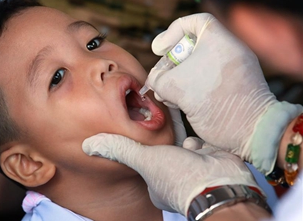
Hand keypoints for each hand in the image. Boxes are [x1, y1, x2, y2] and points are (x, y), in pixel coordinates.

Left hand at [82, 133, 261, 214]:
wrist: (221, 183)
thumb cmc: (179, 177)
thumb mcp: (144, 159)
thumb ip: (119, 149)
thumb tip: (88, 144)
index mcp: (156, 181)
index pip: (144, 159)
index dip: (141, 147)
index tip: (139, 134)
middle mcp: (174, 176)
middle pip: (163, 151)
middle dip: (163, 141)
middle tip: (157, 125)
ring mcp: (193, 167)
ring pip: (181, 145)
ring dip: (180, 138)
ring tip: (176, 130)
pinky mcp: (209, 158)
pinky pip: (199, 142)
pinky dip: (197, 139)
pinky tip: (197, 140)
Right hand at [147, 13, 301, 173]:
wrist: (249, 131)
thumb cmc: (215, 104)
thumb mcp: (177, 87)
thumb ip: (159, 79)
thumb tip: (156, 79)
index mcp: (218, 42)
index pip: (193, 22)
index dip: (171, 32)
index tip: (159, 49)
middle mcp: (224, 52)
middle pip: (189, 47)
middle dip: (170, 64)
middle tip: (161, 77)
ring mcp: (227, 70)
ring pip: (193, 67)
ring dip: (176, 80)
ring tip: (168, 96)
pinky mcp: (227, 86)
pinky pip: (202, 80)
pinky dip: (188, 89)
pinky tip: (179, 103)